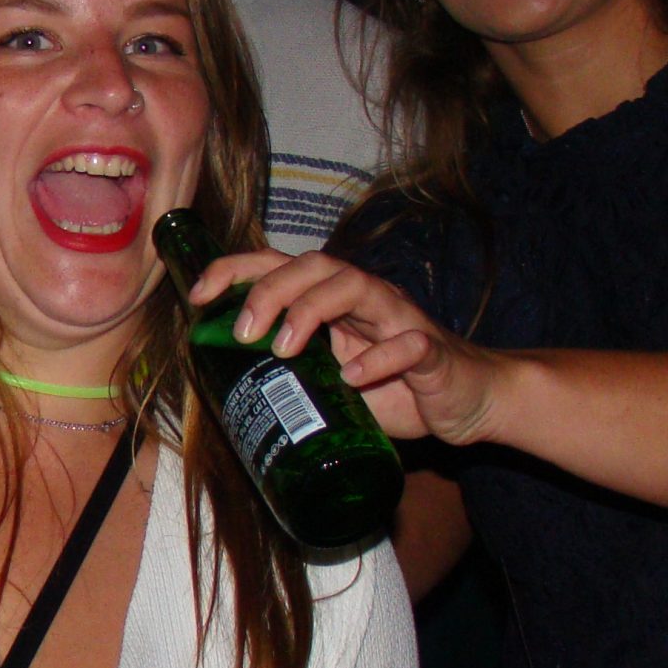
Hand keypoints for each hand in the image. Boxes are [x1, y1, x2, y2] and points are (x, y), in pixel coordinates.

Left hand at [190, 249, 509, 445]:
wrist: (469, 402)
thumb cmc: (397, 387)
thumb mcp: (334, 381)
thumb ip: (293, 376)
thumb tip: (226, 390)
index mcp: (336, 302)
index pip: (281, 266)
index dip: (237, 270)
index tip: (198, 296)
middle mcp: (366, 300)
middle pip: (316, 265)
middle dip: (271, 290)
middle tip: (242, 332)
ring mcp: (401, 321)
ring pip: (357, 286)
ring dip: (312, 311)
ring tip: (284, 348)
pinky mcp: (433, 353)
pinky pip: (409, 344)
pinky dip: (379, 358)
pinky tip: (355, 378)